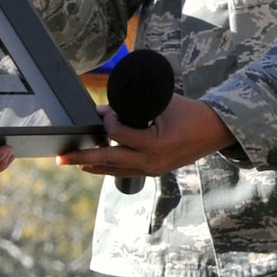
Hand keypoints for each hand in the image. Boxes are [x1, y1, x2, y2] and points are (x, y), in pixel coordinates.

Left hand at [59, 96, 235, 176]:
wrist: (216, 131)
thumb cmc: (191, 113)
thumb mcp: (161, 103)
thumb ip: (131, 107)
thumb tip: (103, 111)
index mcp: (154, 145)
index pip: (117, 134)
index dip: (107, 120)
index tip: (105, 110)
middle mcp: (151, 162)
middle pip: (108, 161)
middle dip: (82, 158)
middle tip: (60, 157)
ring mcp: (152, 170)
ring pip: (114, 171)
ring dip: (91, 165)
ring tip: (70, 160)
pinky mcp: (153, 172)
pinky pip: (124, 172)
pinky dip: (108, 167)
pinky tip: (92, 164)